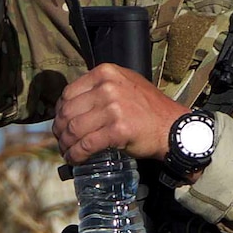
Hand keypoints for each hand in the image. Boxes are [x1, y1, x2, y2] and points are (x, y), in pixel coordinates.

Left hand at [54, 63, 185, 162]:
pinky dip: (77, 155)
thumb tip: (72, 105)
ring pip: (74, 129)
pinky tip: (76, 159)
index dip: (60, 112)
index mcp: (106, 73)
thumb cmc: (149, 109)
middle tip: (62, 141)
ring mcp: (113, 108)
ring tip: (68, 151)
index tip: (61, 123)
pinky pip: (86, 145)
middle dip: (60, 130)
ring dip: (66, 144)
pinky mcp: (117, 130)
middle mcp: (108, 87)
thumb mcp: (125, 85)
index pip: (69, 93)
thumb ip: (101, 88)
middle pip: (68, 112)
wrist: (172, 126)